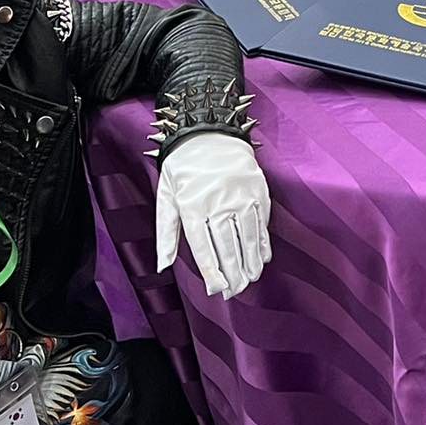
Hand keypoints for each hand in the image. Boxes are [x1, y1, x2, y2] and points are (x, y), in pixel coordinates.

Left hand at [155, 134, 271, 297]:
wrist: (209, 132)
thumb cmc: (183, 169)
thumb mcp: (166, 197)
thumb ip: (165, 233)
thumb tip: (163, 266)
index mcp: (192, 205)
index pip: (203, 246)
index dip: (212, 271)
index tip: (217, 289)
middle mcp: (217, 201)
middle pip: (227, 245)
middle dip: (233, 273)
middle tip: (235, 292)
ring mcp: (239, 195)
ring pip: (247, 236)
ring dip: (250, 261)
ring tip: (251, 280)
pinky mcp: (256, 189)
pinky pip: (261, 221)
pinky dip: (262, 242)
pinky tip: (262, 258)